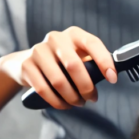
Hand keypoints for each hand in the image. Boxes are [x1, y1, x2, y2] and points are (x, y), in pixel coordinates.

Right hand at [0, 26, 116, 109]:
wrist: (25, 62)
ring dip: (72, 98)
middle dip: (86, 87)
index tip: (112, 79)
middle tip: (92, 99)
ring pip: (59, 81)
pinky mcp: (27, 65)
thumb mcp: (77, 55)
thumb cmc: (61, 61)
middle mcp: (56, 38)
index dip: (104, 61)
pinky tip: (64, 105)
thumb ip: (93, 62)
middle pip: (74, 66)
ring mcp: (39, 50)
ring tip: (78, 103)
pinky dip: (57, 102)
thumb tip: (112, 76)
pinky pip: (44, 90)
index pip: (93, 43)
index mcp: (73, 34)